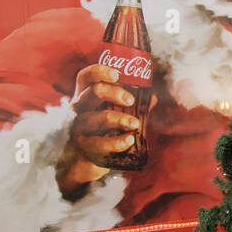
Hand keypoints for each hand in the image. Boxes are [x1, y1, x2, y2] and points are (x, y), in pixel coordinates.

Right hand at [55, 63, 142, 196]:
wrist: (85, 161)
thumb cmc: (102, 131)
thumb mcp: (112, 114)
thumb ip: (130, 105)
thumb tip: (153, 97)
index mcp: (84, 96)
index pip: (85, 77)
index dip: (99, 71)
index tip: (117, 74)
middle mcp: (78, 110)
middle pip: (93, 92)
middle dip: (114, 93)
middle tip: (131, 100)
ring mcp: (79, 128)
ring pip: (97, 118)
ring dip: (120, 119)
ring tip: (135, 124)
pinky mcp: (84, 147)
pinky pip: (101, 143)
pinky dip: (118, 142)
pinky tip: (129, 139)